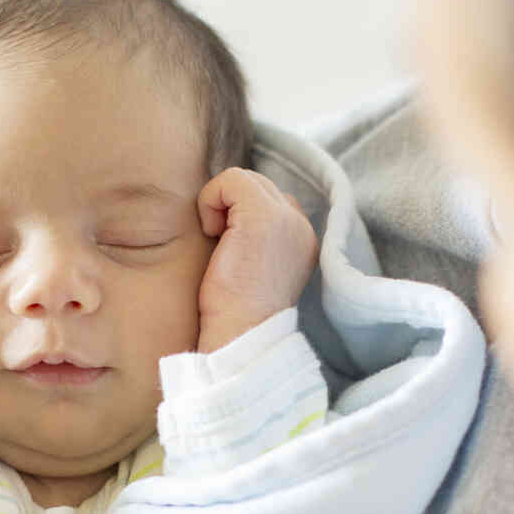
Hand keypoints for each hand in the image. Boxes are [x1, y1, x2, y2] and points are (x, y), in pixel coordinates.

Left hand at [195, 167, 318, 352]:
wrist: (240, 335)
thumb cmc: (234, 312)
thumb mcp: (253, 268)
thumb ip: (254, 238)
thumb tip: (227, 215)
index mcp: (303, 240)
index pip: (273, 200)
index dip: (240, 215)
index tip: (229, 248)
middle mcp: (301, 225)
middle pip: (258, 185)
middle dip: (229, 206)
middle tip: (219, 243)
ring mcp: (286, 219)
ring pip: (245, 179)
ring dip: (220, 203)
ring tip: (217, 239)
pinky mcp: (263, 216)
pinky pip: (231, 179)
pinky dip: (211, 199)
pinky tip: (211, 233)